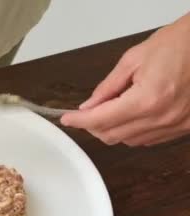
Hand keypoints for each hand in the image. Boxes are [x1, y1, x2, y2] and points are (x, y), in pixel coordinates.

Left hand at [61, 14, 189, 145]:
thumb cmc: (179, 44)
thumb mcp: (133, 59)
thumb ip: (107, 87)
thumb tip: (88, 105)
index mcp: (148, 98)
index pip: (101, 119)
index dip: (80, 121)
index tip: (67, 119)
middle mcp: (162, 117)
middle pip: (112, 135)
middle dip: (93, 126)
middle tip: (86, 112)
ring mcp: (175, 125)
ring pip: (128, 141)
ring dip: (112, 129)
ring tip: (111, 109)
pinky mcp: (184, 128)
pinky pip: (148, 139)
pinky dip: (132, 132)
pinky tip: (130, 115)